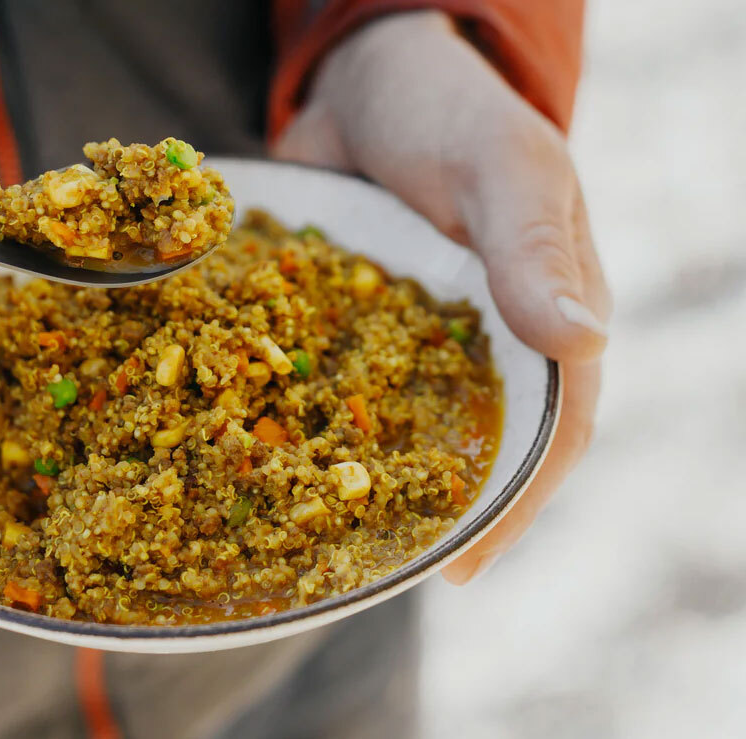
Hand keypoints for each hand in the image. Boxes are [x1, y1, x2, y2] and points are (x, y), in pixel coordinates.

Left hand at [273, 12, 609, 582]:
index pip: (547, 433)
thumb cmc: (456, 114)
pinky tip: (261, 453)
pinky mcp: (347, 322)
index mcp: (542, 319)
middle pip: (464, 447)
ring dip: (358, 478)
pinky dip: (301, 420)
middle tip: (375, 570)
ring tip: (311, 538)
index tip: (464, 567)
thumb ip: (532, 250)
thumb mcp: (505, 168)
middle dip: (426, 512)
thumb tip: (582, 343)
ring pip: (392, 427)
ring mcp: (406, 339)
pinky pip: (329, 383)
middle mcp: (475, 345)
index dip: (512, 505)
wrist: (370, 81)